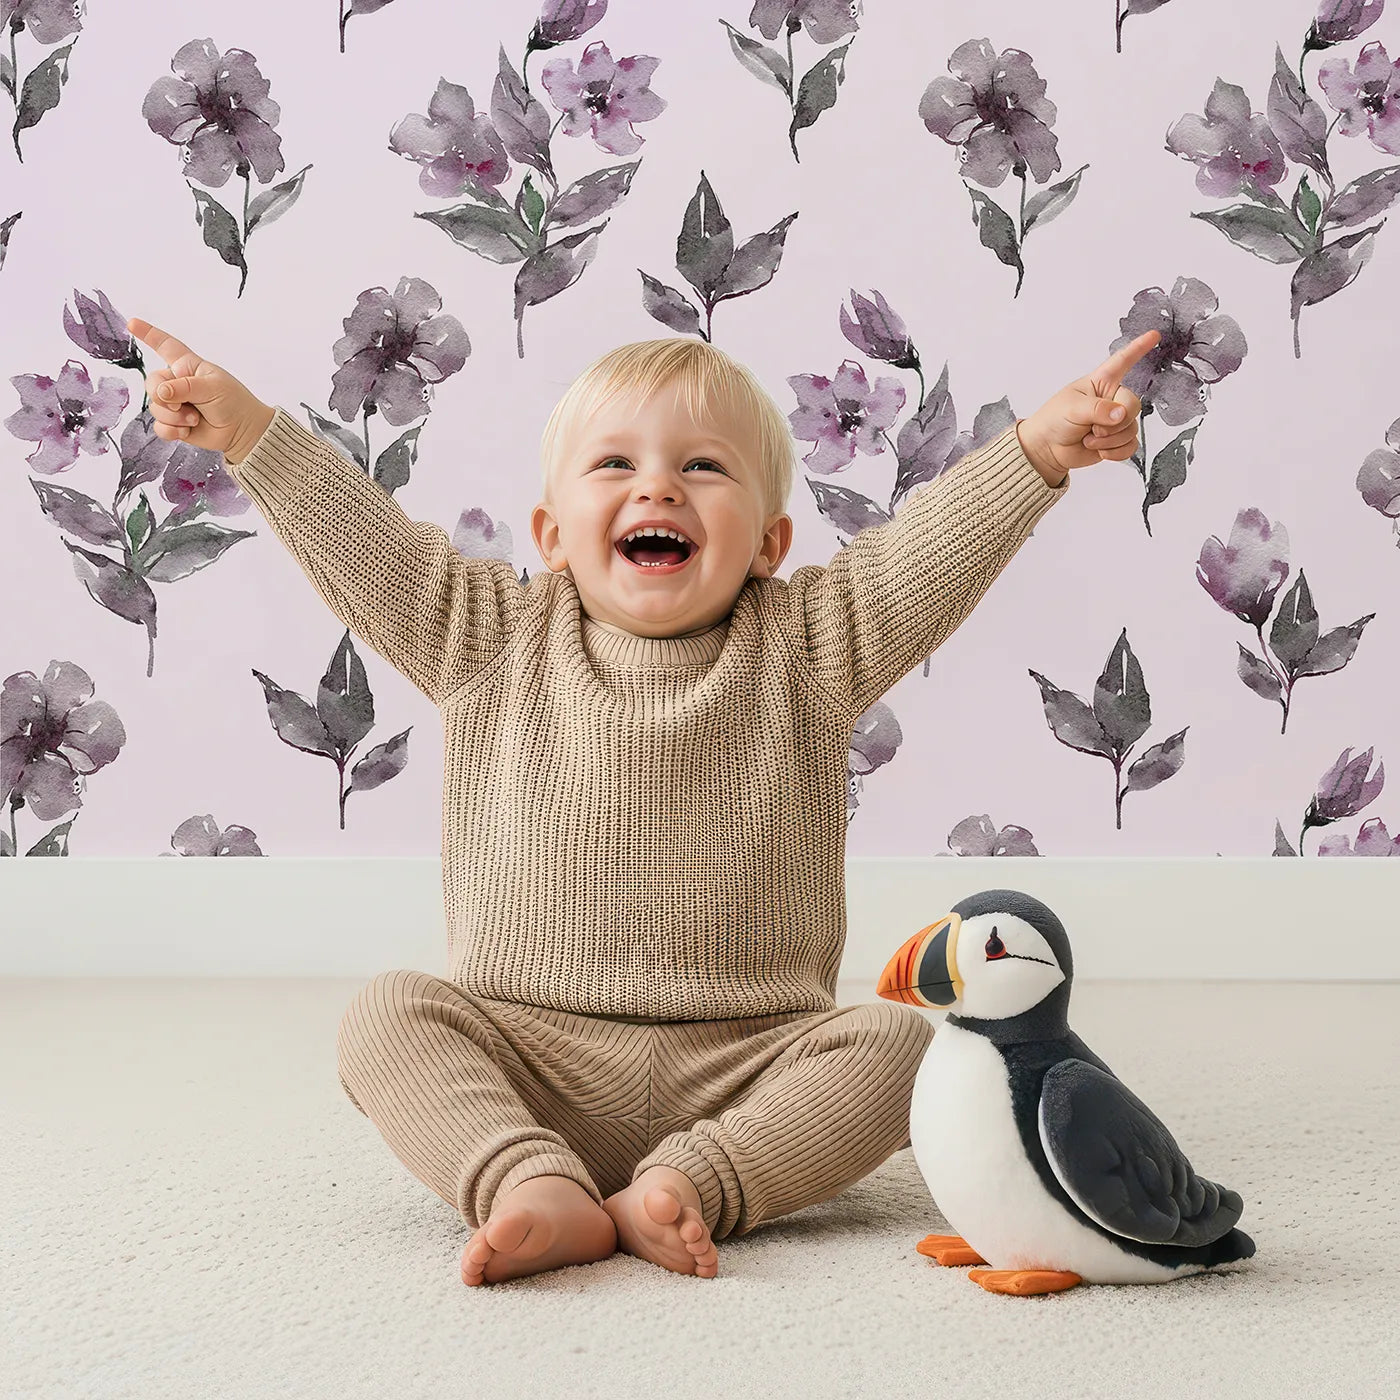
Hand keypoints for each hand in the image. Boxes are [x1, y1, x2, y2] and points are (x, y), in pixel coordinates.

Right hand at [126, 318, 273, 461]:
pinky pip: (159, 427)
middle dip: (162, 395)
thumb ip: (183, 387)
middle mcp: (177, 382)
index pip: (164, 345)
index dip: (148, 333)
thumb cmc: (233, 402)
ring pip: (155, 407)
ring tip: (196, 418)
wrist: (242, 431)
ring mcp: (174, 403)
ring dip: (174, 417)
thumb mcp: (212, 387)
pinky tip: (187, 430)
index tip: (132, 323)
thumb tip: (160, 393)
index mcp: (187, 365)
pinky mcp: (174, 423)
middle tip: (182, 405)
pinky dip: (172, 431)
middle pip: (151, 382)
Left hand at [1017, 329, 1159, 484]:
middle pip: (1134, 405)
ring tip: (1089, 438)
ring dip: (1109, 440)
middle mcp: (1111, 399)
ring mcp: (1115, 421)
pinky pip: (1130, 446)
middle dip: (1115, 422)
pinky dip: (1115, 452)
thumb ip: (1098, 409)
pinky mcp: (1116, 440)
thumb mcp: (1073, 408)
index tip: (1155, 335)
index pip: (1123, 361)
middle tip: (1093, 428)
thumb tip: (1120, 414)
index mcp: (1101, 382)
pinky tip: (1100, 450)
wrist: (1047, 449)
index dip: (1139, 348)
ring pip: (1132, 429)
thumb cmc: (1054, 421)